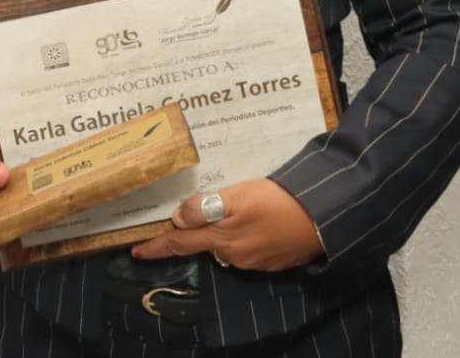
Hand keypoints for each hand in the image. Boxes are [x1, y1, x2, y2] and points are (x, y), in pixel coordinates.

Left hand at [130, 179, 323, 271]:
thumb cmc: (278, 202)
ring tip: (238, 209)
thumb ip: (204, 209)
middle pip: (204, 243)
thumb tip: (177, 219)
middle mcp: (234, 256)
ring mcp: (254, 261)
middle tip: (191, 216)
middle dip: (195, 233)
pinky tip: (257, 220)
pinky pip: (248, 247)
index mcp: (221, 240)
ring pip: (227, 245)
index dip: (157, 246)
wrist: (323, 220)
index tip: (136, 251)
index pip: (180, 244)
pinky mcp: (272, 260)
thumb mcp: (236, 197)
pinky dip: (245, 234)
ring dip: (223, 231)